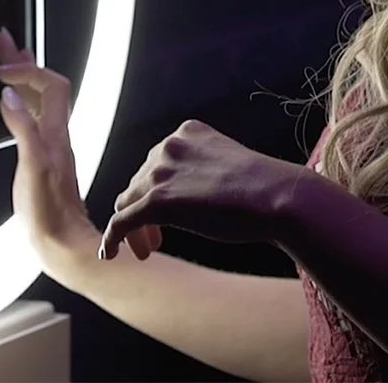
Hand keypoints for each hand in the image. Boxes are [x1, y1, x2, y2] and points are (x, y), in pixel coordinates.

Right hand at [0, 31, 163, 266]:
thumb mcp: (33, 168)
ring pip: (35, 103)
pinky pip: (28, 121)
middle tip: (3, 41)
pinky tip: (5, 106)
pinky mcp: (39, 161)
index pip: (50, 84)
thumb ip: (22, 129)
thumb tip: (8, 95)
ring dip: (20, 80)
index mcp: (54, 134)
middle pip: (42, 87)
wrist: (62, 245)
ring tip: (2, 62)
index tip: (0, 69)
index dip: (28, 70)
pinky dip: (16, 105)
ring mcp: (47, 148)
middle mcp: (54, 136)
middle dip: (22, 62)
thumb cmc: (49, 213)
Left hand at [100, 119, 311, 259]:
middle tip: (157, 241)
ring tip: (148, 251)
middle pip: (139, 183)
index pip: (156, 163)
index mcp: (187, 132)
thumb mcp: (228, 165)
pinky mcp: (157, 201)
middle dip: (145, 210)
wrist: (276, 196)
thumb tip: (191, 195)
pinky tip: (110, 255)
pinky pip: (121, 222)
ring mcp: (161, 173)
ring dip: (134, 228)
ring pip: (128, 203)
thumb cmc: (264, 188)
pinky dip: (113, 239)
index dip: (156, 190)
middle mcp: (168, 146)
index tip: (167, 215)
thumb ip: (202, 171)